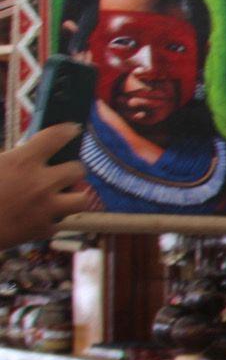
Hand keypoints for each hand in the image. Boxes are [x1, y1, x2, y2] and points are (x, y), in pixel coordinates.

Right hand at [0, 125, 90, 247]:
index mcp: (22, 161)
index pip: (57, 136)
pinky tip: (40, 218)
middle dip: (72, 169)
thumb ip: (10, 157)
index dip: (68, 130)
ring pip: (81, 199)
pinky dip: (49, 222)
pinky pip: (58, 224)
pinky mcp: (42, 229)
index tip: (72, 129)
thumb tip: (24, 150)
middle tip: (64, 171)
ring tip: (62, 196)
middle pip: (77, 169)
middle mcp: (40, 183)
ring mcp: (45, 208)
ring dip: (72, 197)